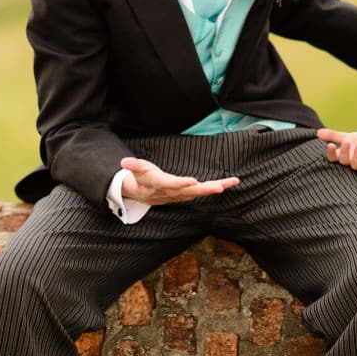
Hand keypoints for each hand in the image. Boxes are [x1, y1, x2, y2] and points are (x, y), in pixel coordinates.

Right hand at [119, 157, 238, 204]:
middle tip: (221, 187)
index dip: (181, 184)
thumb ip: (133, 165)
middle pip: (191, 191)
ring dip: (216, 187)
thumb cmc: (141, 177)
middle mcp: (173, 192)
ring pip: (201, 191)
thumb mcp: (136, 169)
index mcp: (160, 185)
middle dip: (206, 189)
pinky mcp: (187, 193)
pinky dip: (216, 187)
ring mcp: (181, 194)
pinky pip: (203, 190)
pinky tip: (229, 183)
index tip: (193, 182)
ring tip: (232, 181)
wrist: (141, 193)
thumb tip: (124, 161)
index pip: (171, 184)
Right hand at [316, 128, 356, 171]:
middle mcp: (349, 162)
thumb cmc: (354, 143)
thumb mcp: (344, 137)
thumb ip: (332, 136)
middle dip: (345, 152)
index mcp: (340, 156)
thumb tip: (318, 132)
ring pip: (356, 165)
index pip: (333, 157)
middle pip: (344, 160)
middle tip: (346, 142)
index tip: (330, 145)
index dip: (331, 153)